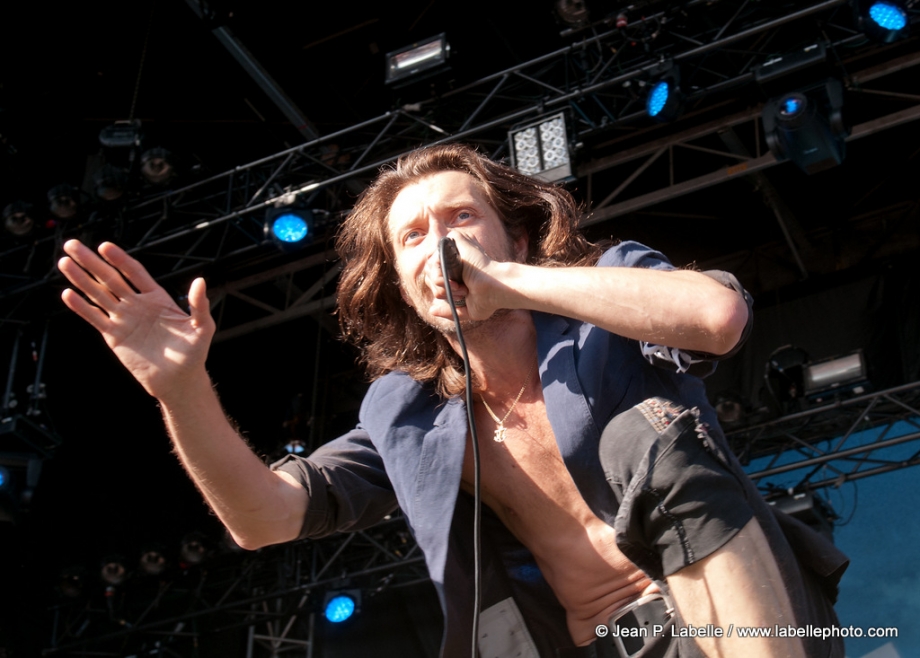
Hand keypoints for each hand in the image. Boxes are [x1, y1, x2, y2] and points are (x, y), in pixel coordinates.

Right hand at [58, 240, 214, 400]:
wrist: (177, 380)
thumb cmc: (193, 354)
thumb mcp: (201, 327)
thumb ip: (199, 305)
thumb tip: (200, 281)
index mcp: (156, 298)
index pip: (134, 272)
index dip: (119, 259)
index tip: (104, 246)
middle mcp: (137, 305)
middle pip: (110, 278)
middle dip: (91, 262)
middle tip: (72, 245)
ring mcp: (123, 319)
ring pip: (98, 294)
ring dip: (81, 279)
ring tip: (64, 262)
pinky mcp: (114, 336)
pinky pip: (95, 318)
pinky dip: (81, 307)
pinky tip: (67, 294)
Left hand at [424, 231, 516, 321]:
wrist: (496, 290)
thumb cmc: (489, 300)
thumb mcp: (467, 310)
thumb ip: (448, 311)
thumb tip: (431, 311)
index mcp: (457, 272)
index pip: (432, 279)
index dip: (439, 292)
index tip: (457, 298)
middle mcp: (455, 259)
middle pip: (429, 273)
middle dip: (439, 290)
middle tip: (461, 292)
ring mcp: (455, 249)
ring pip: (430, 266)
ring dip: (442, 285)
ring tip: (460, 288)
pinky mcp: (456, 241)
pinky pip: (435, 255)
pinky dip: (438, 274)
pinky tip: (452, 281)